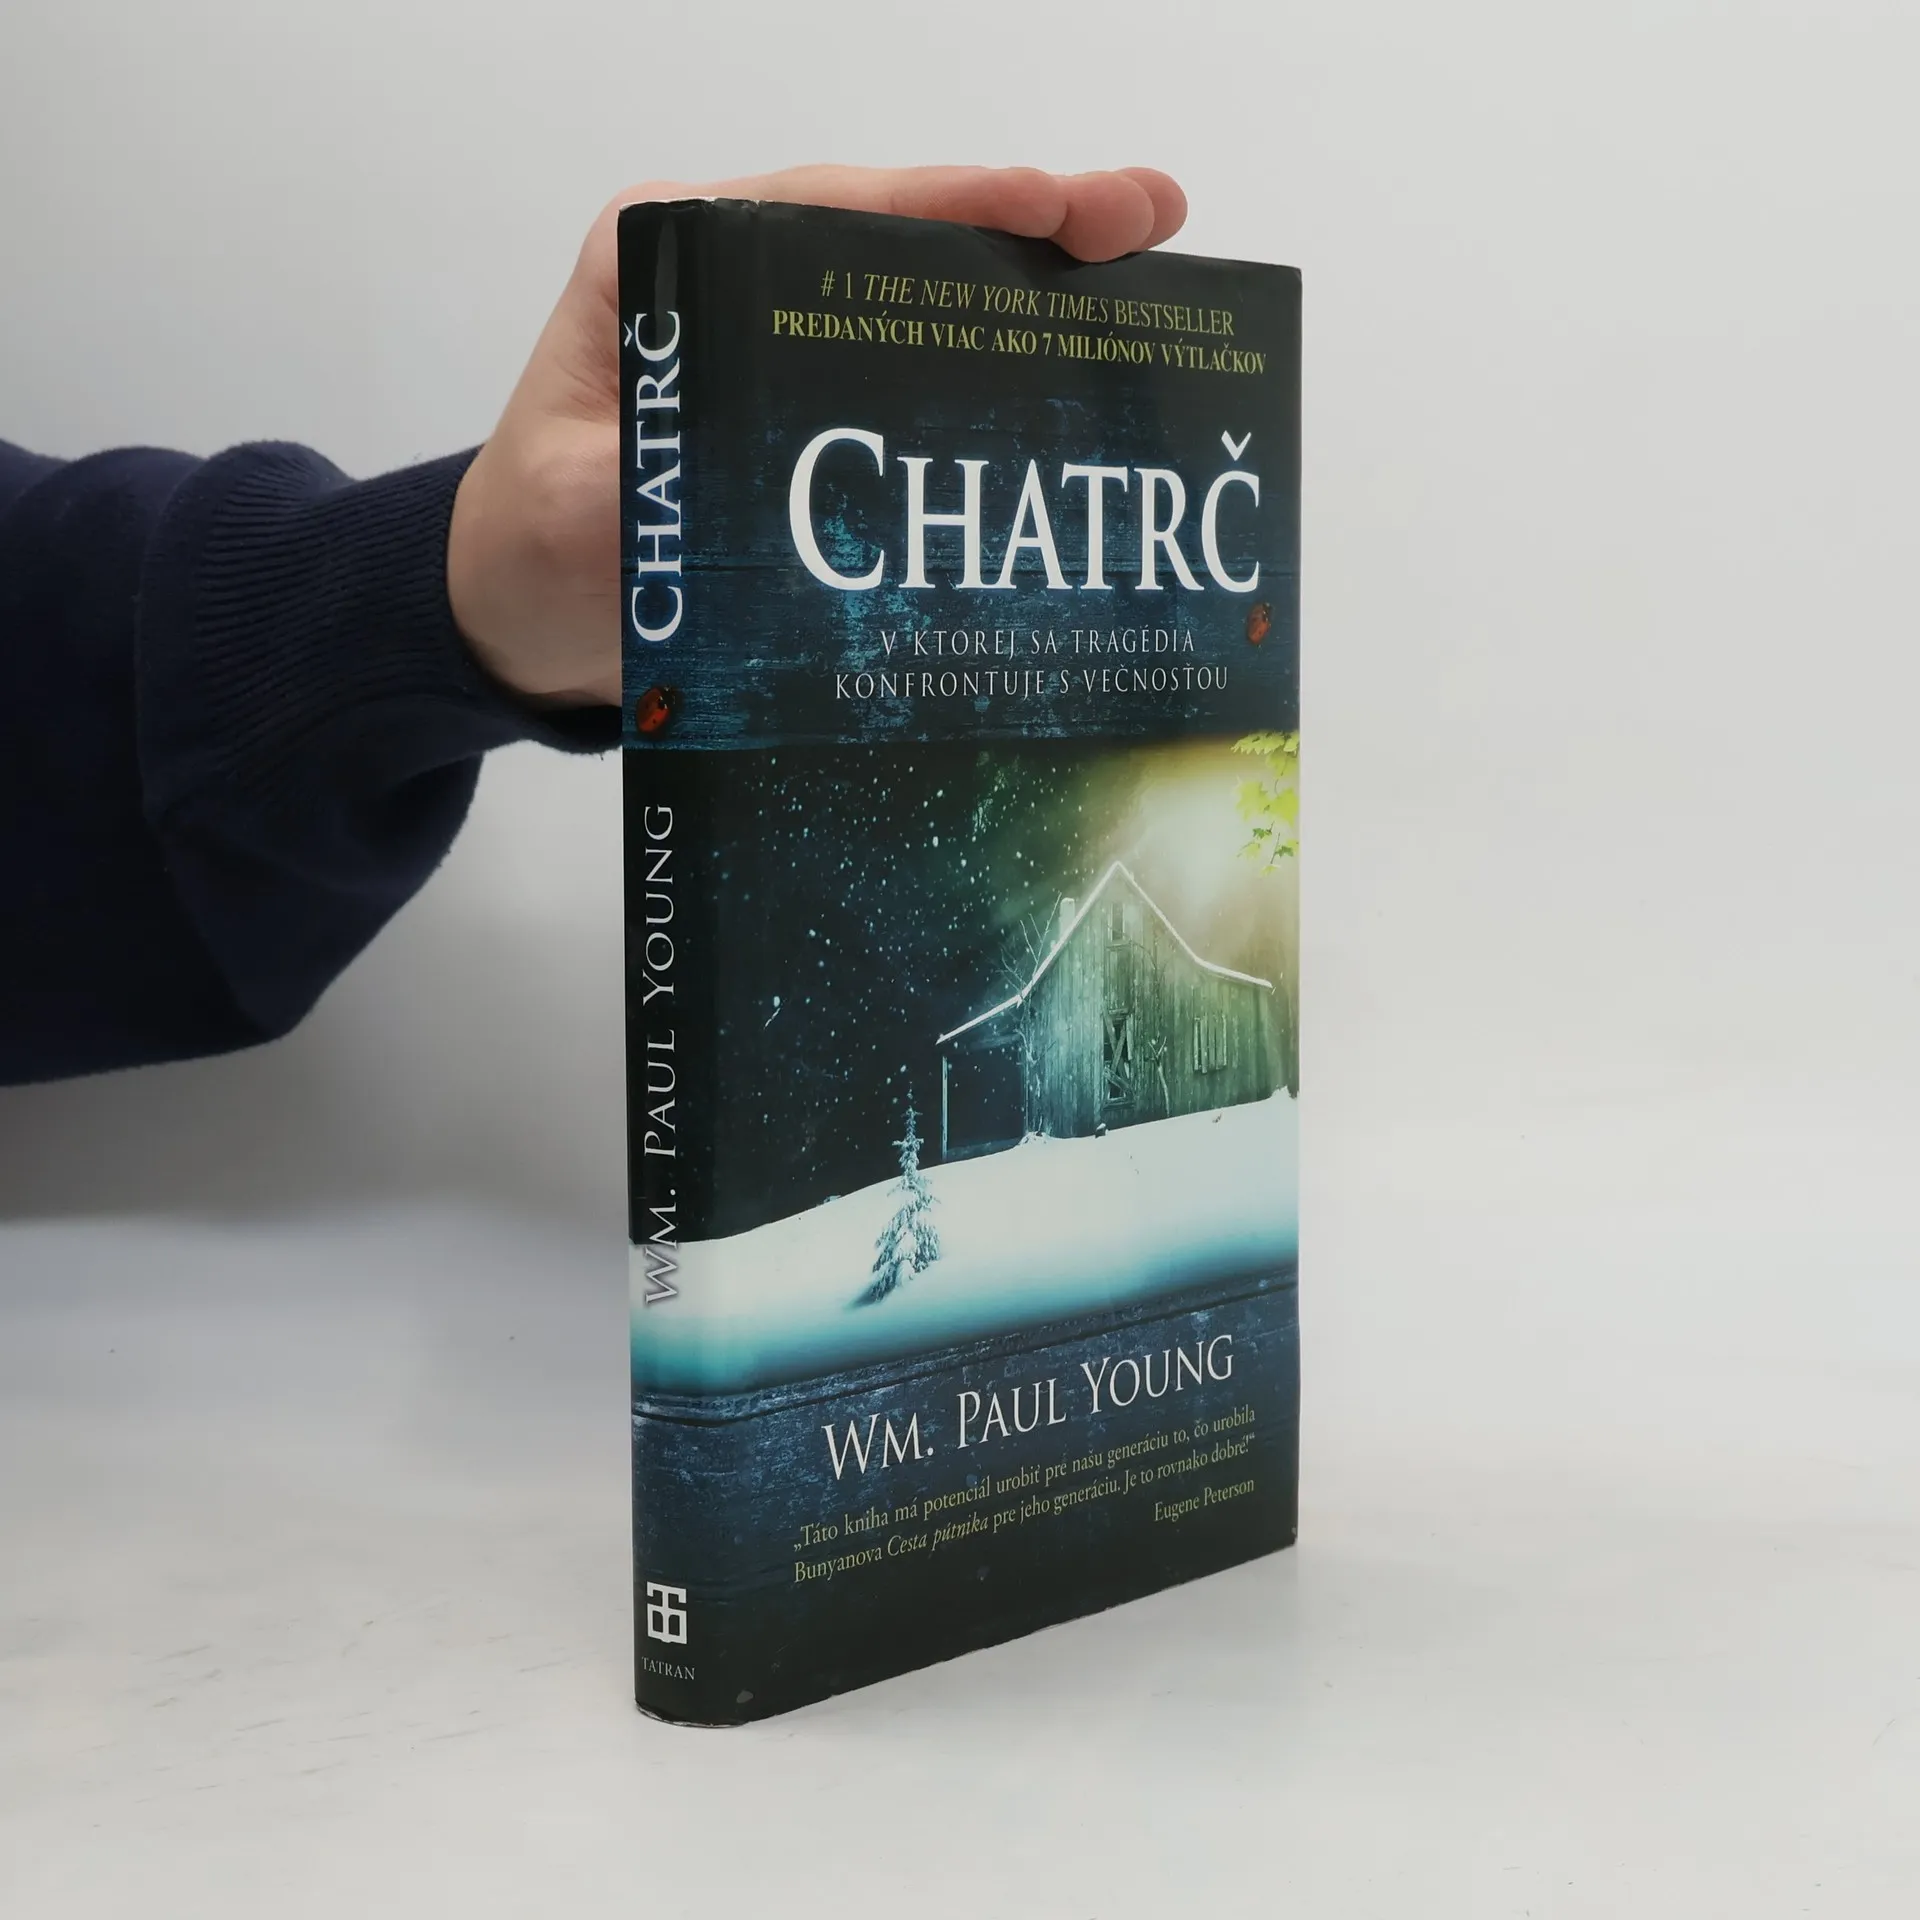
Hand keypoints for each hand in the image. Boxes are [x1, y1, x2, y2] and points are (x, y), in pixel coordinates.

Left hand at [447, 164, 1187, 708]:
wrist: (518, 621)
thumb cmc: (526, 553)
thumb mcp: (567, 520)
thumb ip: (648, 497)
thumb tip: (746, 504)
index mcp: (668, 264)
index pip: (824, 212)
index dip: (947, 205)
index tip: (1048, 206)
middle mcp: (738, 290)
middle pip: (900, 242)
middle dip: (1031, 227)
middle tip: (1151, 219)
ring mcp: (785, 354)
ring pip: (926, 306)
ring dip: (1038, 299)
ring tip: (1156, 286)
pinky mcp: (813, 424)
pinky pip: (920, 389)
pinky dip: (1002, 386)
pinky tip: (1084, 393)